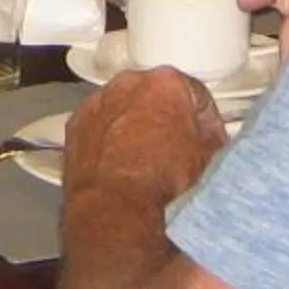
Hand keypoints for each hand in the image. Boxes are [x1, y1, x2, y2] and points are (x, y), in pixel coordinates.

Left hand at [64, 61, 224, 203]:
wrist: (115, 205)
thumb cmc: (161, 179)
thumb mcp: (206, 158)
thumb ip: (212, 138)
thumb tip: (211, 139)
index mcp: (167, 83)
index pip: (196, 95)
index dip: (207, 122)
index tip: (210, 139)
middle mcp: (128, 84)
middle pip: (157, 96)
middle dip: (168, 118)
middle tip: (178, 148)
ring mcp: (98, 102)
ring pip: (125, 109)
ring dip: (136, 126)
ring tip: (146, 160)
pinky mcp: (76, 124)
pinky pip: (100, 126)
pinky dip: (109, 139)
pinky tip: (119, 164)